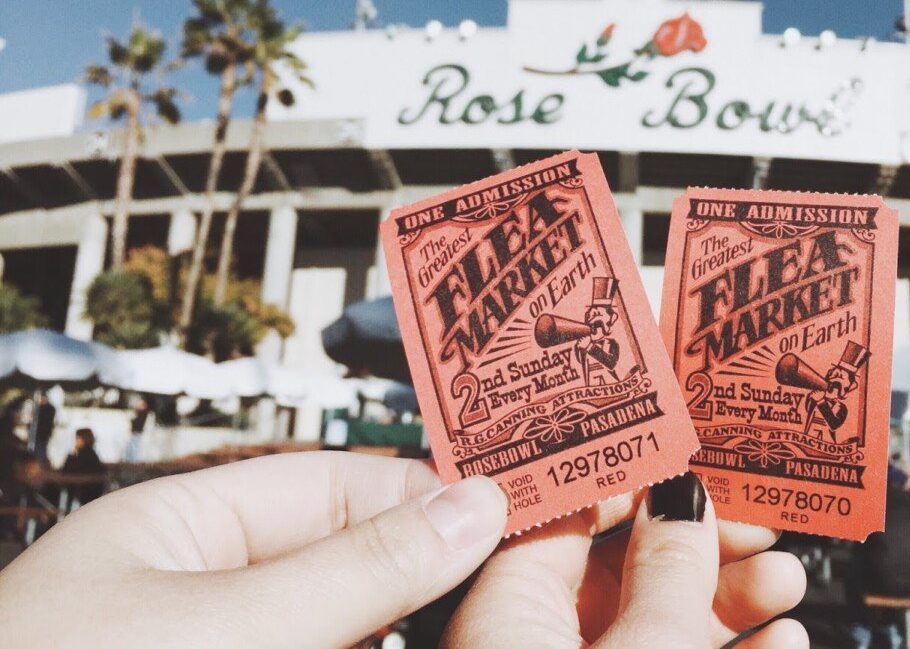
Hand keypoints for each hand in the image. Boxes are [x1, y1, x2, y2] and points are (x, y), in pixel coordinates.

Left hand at [0, 451, 507, 646]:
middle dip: (431, 577)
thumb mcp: (223, 630)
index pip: (338, 484)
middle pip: (349, 564)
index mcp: (184, 528)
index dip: (432, 494)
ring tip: (487, 630)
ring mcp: (219, 646)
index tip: (518, 516)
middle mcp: (203, 593)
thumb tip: (476, 507)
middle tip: (518, 599)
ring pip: (346, 627)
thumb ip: (356, 570)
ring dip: (413, 628)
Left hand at [446, 472, 807, 647]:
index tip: (689, 450)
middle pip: (615, 571)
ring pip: (649, 625)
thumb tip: (683, 498)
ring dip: (727, 598)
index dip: (629, 476)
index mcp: (496, 618)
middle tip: (759, 518)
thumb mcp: (646, 646)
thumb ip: (664, 568)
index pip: (557, 513)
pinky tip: (780, 639)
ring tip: (787, 578)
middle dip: (698, 544)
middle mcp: (519, 647)